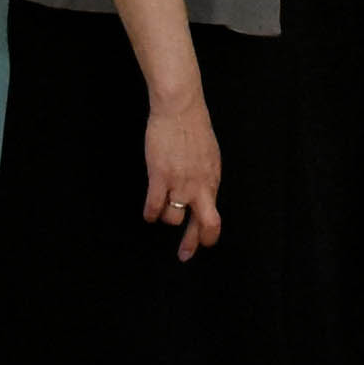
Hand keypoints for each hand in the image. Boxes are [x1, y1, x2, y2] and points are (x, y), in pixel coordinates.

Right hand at [140, 92, 225, 259]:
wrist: (180, 110)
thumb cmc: (194, 129)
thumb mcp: (209, 157)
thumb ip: (206, 179)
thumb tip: (203, 196)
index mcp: (212, 181)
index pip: (215, 217)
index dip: (208, 235)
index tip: (202, 244)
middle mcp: (199, 186)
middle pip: (203, 225)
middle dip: (193, 243)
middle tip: (184, 254)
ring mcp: (180, 183)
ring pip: (172, 218)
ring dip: (165, 217)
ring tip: (161, 210)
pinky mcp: (160, 177)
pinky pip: (153, 206)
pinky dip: (149, 213)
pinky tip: (148, 213)